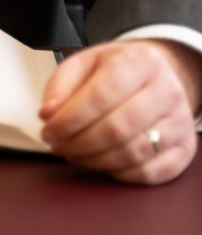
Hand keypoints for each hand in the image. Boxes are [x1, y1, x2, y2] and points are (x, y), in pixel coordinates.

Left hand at [39, 39, 200, 183]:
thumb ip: (61, 86)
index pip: (100, 95)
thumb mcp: (85, 63)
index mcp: (140, 60)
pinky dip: (121, 174)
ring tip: (75, 154)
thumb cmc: (117, 70)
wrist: (155, 74)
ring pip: (134, 153)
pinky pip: (152, 172)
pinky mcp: (185, 147)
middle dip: (79, 144)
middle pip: (117, 128)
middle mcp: (166, 89)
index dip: (69, 119)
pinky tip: (103, 163)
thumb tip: (49, 114)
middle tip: (58, 146)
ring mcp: (180, 120)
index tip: (49, 131)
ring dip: (96, 161)